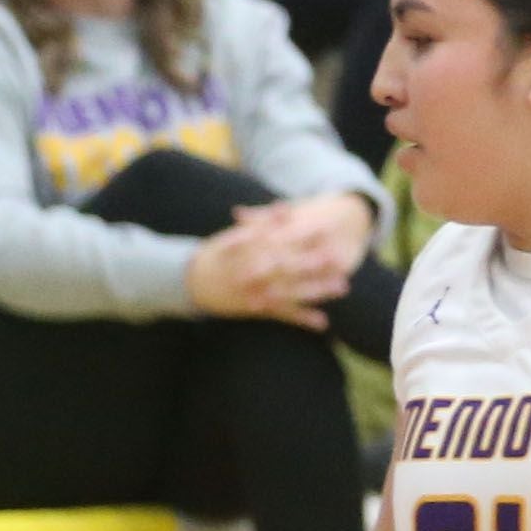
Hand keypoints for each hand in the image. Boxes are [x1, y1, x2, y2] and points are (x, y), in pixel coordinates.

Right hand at [188, 197, 370, 324]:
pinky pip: (283, 315)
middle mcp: (255, 272)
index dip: (306, 235)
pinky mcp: (257, 309)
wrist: (188, 281)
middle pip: (290, 266)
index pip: (283, 240)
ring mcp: (257, 293)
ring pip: (291, 291)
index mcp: (251, 251)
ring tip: (342, 287)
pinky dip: (302, 319)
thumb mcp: (235, 234)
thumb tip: (285, 208)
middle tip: (339, 258)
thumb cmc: (215, 255)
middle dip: (315, 263)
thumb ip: (262, 222)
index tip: (328, 228)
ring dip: (317, 290)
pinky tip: (323, 322)